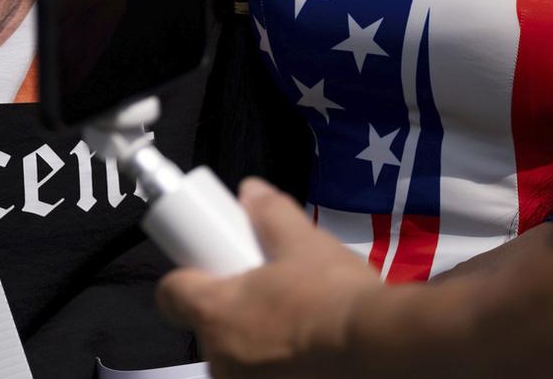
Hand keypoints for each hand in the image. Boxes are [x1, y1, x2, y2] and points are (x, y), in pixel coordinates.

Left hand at [157, 179, 381, 378]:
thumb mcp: (302, 241)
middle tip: (267, 289)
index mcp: (214, 313)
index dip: (187, 275)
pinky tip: (307, 349)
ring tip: (295, 318)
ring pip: (236, 353)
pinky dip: (275, 363)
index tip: (208, 265)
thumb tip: (251, 191)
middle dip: (230, 306)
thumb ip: (270, 213)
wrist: (382, 346)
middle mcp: (219, 357)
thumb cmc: (334, 294)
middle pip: (208, 323)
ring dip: (254, 337)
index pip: (170, 293)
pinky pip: (261, 374)